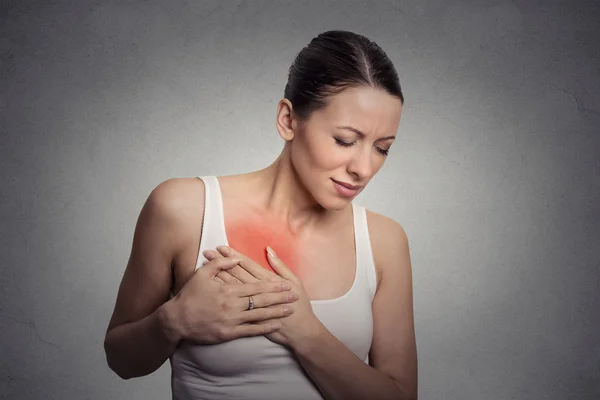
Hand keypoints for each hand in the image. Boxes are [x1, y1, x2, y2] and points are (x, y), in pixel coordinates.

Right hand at [168, 256, 296, 344]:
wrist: (177, 319)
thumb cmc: (189, 296)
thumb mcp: (201, 274)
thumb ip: (220, 265)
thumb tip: (235, 259)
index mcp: (228, 290)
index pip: (255, 286)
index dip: (271, 285)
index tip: (284, 284)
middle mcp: (232, 305)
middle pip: (261, 300)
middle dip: (279, 298)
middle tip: (293, 296)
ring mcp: (231, 320)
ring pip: (258, 315)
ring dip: (276, 312)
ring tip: (290, 310)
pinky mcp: (228, 333)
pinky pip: (250, 331)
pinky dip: (264, 328)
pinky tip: (275, 325)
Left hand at [208, 245, 323, 349]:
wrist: (300, 331)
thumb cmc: (300, 305)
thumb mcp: (295, 282)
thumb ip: (280, 266)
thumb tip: (268, 250)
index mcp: (267, 280)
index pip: (247, 265)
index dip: (234, 255)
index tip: (222, 247)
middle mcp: (256, 292)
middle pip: (236, 274)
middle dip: (222, 262)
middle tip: (209, 252)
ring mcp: (250, 305)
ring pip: (232, 287)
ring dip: (219, 275)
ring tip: (208, 267)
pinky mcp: (247, 317)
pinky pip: (231, 304)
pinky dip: (223, 295)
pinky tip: (214, 288)